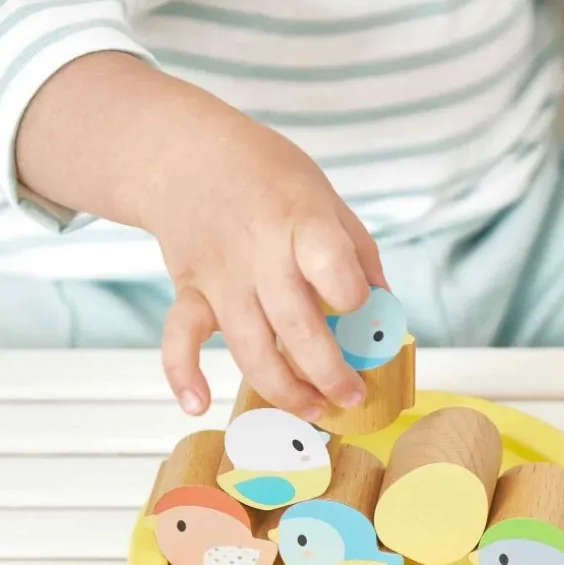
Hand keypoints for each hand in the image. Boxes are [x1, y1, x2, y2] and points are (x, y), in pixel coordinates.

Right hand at [15, 52, 380, 418]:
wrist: (182, 153)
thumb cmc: (266, 176)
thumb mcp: (326, 198)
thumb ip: (358, 255)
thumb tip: (385, 313)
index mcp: (301, 221)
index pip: (331, 266)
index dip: (351, 297)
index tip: (361, 310)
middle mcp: (259, 252)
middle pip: (296, 326)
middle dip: (329, 372)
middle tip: (352, 397)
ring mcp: (220, 275)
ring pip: (249, 346)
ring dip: (283, 390)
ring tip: (315, 411)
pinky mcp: (189, 290)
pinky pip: (179, 337)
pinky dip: (182, 373)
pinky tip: (198, 405)